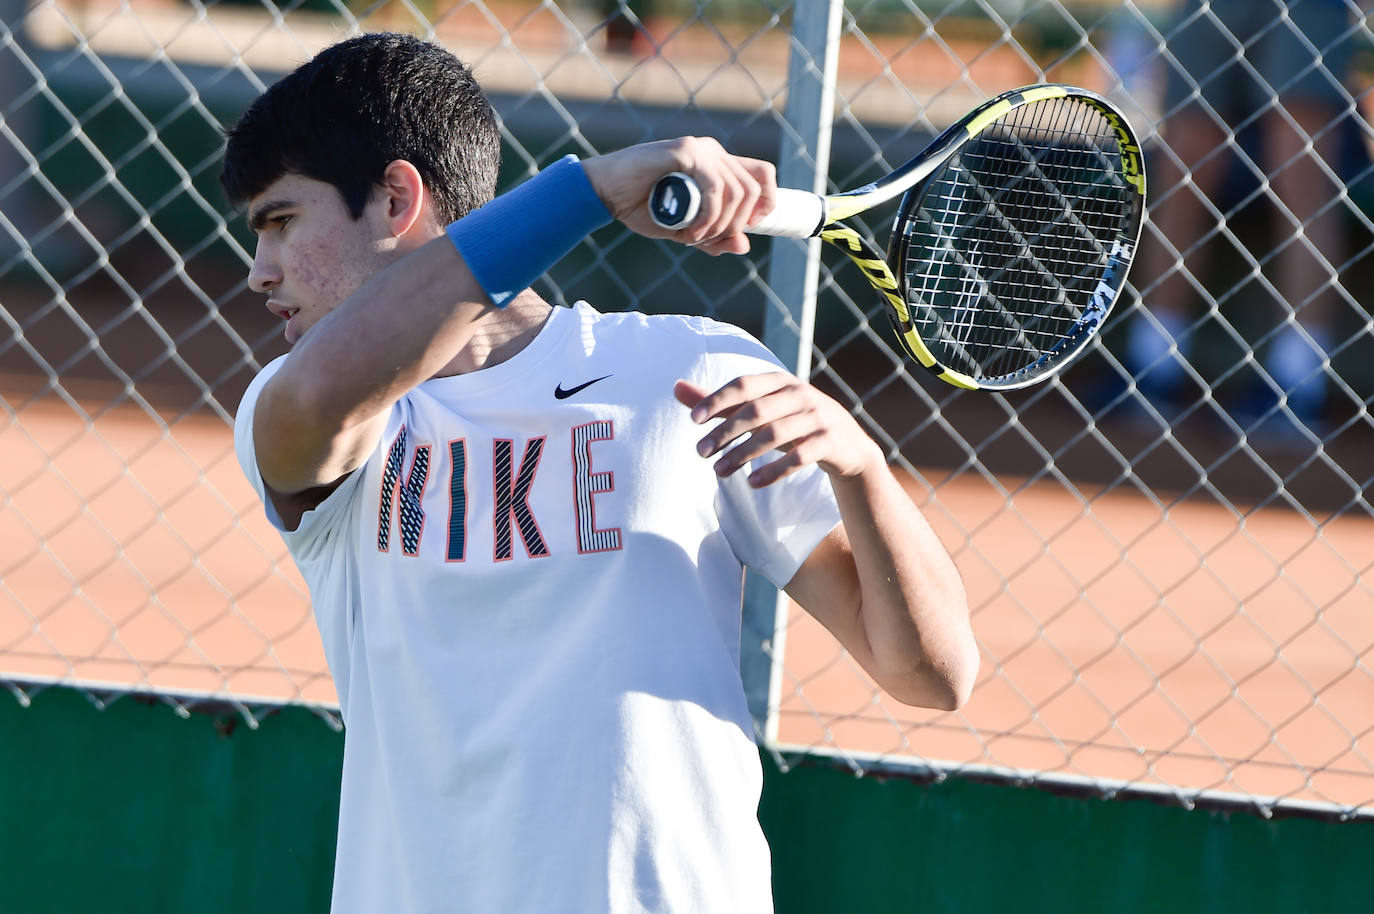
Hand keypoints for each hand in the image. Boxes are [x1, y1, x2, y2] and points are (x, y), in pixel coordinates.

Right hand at [581, 137, 775, 255]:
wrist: (606, 193)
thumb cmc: (641, 207)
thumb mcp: (684, 230)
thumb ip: (713, 237)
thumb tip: (745, 245)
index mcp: (718, 165)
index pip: (763, 174)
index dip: (767, 202)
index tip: (750, 227)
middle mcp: (714, 152)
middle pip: (753, 188)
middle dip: (737, 223)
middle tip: (708, 240)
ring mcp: (701, 149)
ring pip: (737, 191)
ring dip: (719, 224)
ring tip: (693, 237)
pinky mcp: (686, 151)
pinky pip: (714, 187)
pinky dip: (708, 216)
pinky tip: (691, 230)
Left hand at [674, 374, 883, 486]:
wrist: (848, 445)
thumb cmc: (793, 422)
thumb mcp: (759, 408)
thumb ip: (720, 401)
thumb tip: (675, 387)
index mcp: (779, 381)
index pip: (743, 385)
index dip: (717, 400)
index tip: (692, 420)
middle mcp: (800, 394)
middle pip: (756, 411)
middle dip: (725, 432)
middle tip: (699, 453)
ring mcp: (817, 417)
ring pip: (774, 435)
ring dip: (743, 454)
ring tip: (718, 472)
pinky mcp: (829, 441)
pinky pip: (799, 457)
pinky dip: (774, 471)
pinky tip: (752, 483)